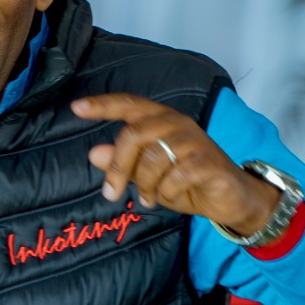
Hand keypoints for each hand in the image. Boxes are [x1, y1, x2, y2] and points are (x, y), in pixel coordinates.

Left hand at [72, 93, 280, 234]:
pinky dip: (167, 189)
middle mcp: (176, 123)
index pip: (129, 105)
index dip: (103, 105)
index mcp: (159, 121)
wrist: (228, 199)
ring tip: (148, 198)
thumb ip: (124, 164)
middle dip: (118, 167)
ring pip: (154, 156)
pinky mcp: (209, 160)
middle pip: (134, 134)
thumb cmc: (184, 183)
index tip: (76, 108)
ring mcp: (195, 140)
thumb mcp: (147, 177)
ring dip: (145, 183)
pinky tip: (169, 196)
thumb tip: (94, 153)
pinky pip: (177, 174)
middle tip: (112, 193)